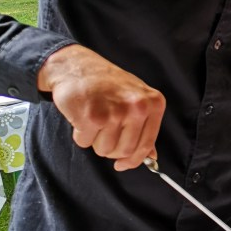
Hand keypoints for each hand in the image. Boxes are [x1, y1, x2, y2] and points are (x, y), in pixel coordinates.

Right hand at [38, 44, 165, 170]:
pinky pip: (85, 142)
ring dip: (94, 140)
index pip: (146, 145)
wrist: (78, 65)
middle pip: (124, 151)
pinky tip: (82, 115)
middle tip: (103, 130)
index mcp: (153, 104)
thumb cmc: (108, 84)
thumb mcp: (135, 99)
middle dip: (110, 148)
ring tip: (94, 118)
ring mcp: (116, 111)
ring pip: (104, 150)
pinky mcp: (92, 116)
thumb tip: (152, 158)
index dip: (133, 160)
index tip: (122, 164)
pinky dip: (80, 134)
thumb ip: (145, 128)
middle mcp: (138, 107)